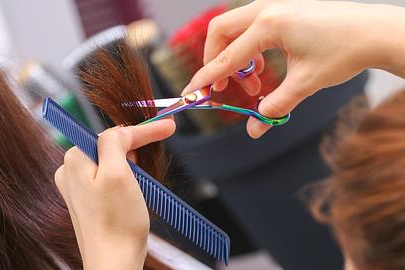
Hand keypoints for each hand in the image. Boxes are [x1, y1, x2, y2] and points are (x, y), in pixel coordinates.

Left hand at [54, 119, 175, 269]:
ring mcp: (78, 188)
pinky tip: (133, 189)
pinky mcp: (88, 202)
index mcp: (75, 159)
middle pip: (111, 146)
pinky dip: (125, 178)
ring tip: (143, 179)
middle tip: (158, 147)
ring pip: (111, 162)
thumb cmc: (117, 222)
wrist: (115, 263)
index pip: (113, 134)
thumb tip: (118, 131)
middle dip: (136, 147)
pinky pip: (109, 179)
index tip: (167, 127)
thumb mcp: (118, 173)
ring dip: (131, 165)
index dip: (144, 131)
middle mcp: (71, 171)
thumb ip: (114, 142)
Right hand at [185, 0, 404, 137]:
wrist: (375, 31)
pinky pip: (253, 24)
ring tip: (254, 81)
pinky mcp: (284, 7)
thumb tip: (254, 129)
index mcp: (269, 25)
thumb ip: (274, 106)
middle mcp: (267, 8)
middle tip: (225, 86)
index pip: (227, 56)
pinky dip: (250, 46)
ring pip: (236, 26)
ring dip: (235, 54)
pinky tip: (266, 65)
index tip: (193, 92)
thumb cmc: (344, 52)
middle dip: (216, 60)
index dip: (207, 78)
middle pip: (221, 31)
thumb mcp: (305, 83)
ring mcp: (276, 4)